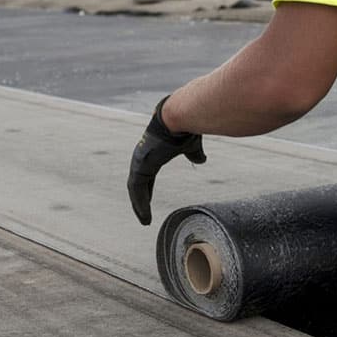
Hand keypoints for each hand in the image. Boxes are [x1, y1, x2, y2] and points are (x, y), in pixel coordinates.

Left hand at [127, 97, 205, 224]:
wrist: (180, 117)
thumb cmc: (186, 127)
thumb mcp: (191, 146)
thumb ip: (194, 154)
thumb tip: (201, 160)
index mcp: (153, 153)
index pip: (146, 175)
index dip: (147, 189)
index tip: (149, 199)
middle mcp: (142, 156)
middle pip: (138, 183)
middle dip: (140, 199)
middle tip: (143, 215)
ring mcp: (139, 160)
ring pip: (135, 189)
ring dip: (138, 205)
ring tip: (144, 220)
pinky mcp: (140, 165)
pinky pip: (136, 189)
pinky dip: (139, 203)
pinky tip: (143, 215)